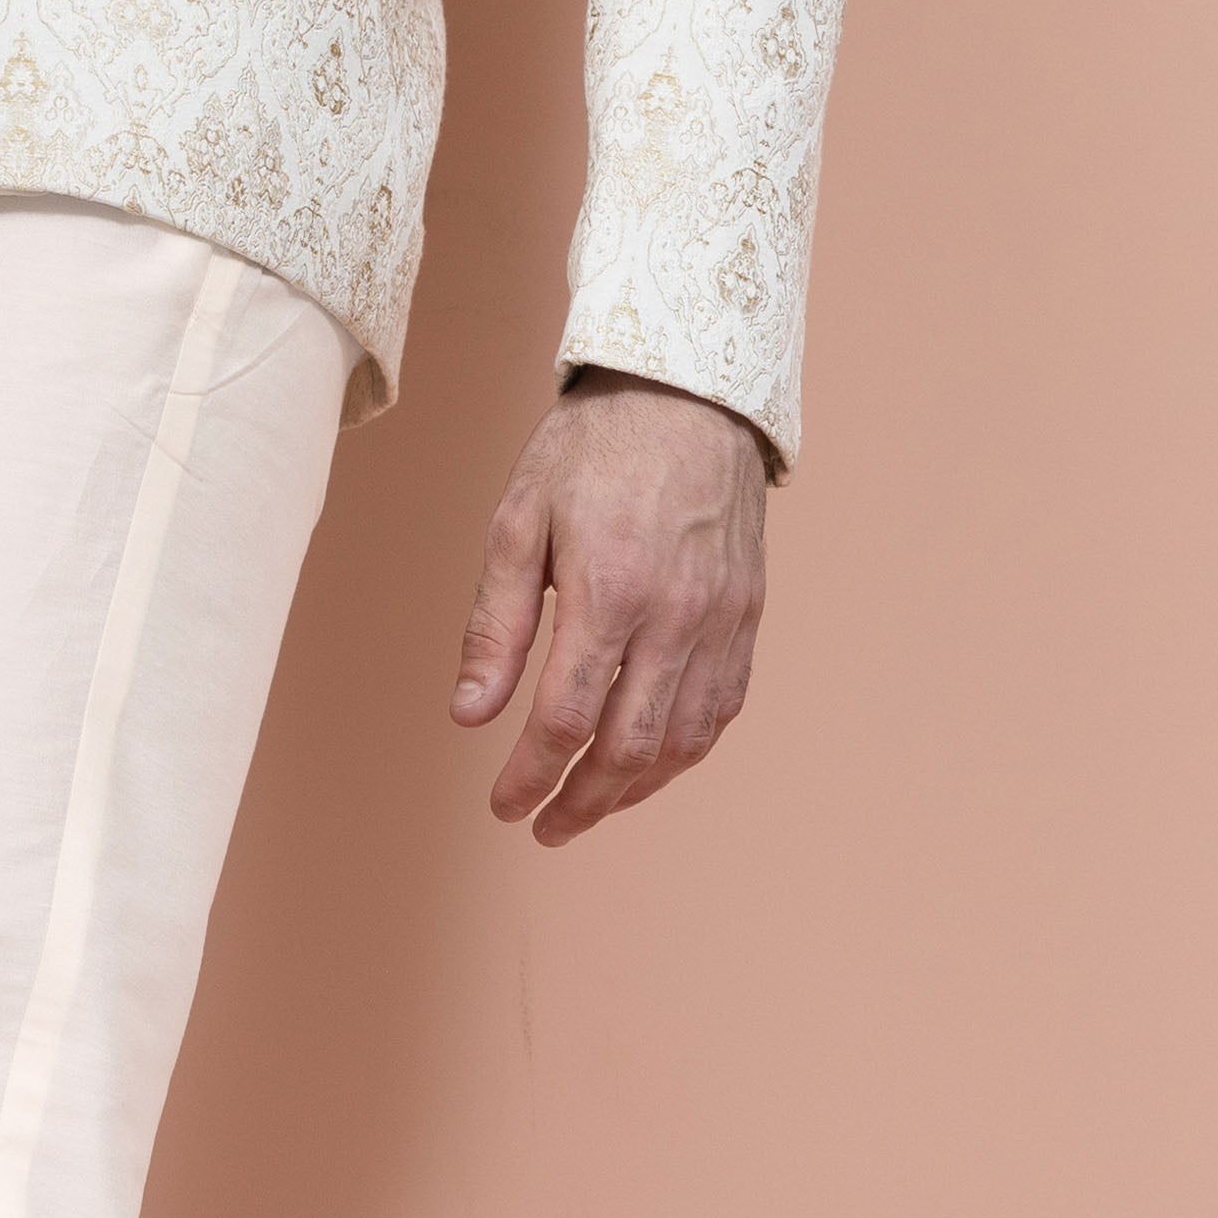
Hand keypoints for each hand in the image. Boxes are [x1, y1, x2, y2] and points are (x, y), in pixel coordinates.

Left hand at [451, 372, 768, 843]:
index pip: (567, 718)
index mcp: (609, 590)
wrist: (687, 392)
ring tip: (590, 806)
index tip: (504, 806)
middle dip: (582, 801)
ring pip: (684, 740)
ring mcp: (722, 619)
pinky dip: (685, 750)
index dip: (531, 776)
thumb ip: (495, 625)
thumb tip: (468, 713)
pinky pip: (723, 707)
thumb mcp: (517, 521)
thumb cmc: (592, 449)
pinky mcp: (749, 614)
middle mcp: (676, 615)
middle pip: (631, 747)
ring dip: (635, 790)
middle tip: (543, 826)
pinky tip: (651, 762)